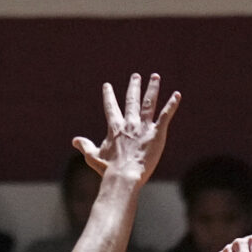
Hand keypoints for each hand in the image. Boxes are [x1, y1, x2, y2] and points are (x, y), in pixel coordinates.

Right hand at [72, 71, 180, 186]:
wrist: (123, 175)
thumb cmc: (108, 170)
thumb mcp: (93, 157)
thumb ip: (85, 146)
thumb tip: (74, 140)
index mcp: (115, 128)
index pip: (111, 108)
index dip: (109, 96)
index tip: (107, 85)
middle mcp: (129, 123)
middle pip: (131, 101)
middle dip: (134, 87)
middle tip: (136, 76)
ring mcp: (143, 127)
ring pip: (149, 103)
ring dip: (152, 89)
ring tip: (155, 76)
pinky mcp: (157, 133)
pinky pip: (165, 116)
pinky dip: (172, 105)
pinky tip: (177, 95)